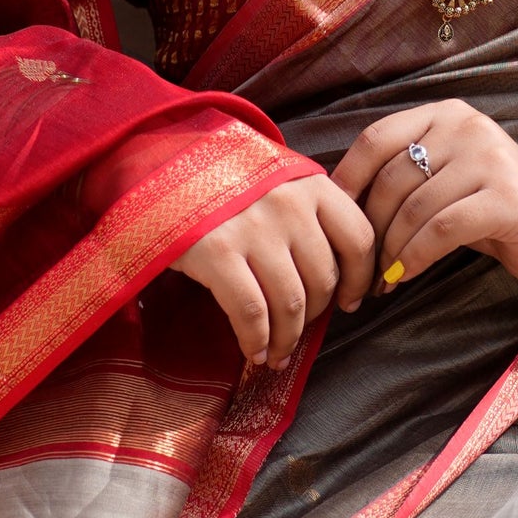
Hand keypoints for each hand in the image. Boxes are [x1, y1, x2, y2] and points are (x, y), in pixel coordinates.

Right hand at [173, 175, 375, 369]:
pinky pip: (252, 312)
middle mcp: (288, 204)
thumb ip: (308, 210)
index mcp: (310, 184)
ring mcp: (254, 228)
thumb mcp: (274, 178)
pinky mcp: (217, 252)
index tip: (350, 302)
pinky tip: (254, 350)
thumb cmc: (222, 179)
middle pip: (323, 279)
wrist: (156, 165)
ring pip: (291, 303)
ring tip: (277, 352)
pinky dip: (257, 340)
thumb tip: (338, 276)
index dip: (361, 279)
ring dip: (287, 339)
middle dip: (314, 317)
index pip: (358, 238)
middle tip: (299, 332)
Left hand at [330, 101, 517, 300]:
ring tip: (380, 279)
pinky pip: (441, 231)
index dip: (347, 180)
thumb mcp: (450, 178)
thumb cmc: (498, 207)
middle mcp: (467, 127)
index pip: (376, 138)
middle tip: (357, 266)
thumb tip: (339, 205)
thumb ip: (406, 177)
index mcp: (446, 114)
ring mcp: (490, 160)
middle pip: (391, 178)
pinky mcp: (508, 199)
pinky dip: (414, 258)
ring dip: (389, 251)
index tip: (332, 219)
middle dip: (367, 229)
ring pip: (414, 208)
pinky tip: (404, 277)